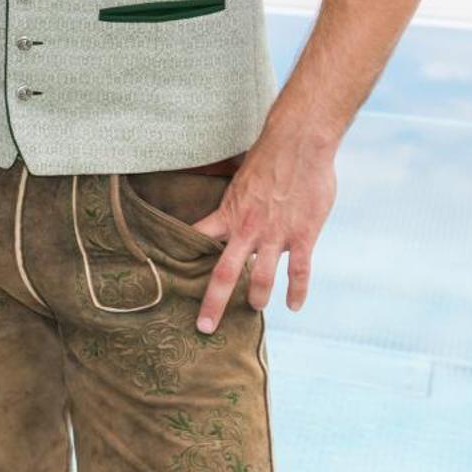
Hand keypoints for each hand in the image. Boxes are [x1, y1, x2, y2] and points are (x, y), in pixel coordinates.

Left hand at [191, 119, 338, 331]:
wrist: (298, 144)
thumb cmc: (267, 156)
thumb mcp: (237, 174)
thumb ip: (227, 189)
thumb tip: (209, 178)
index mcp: (227, 214)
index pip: (197, 238)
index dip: (182, 256)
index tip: (169, 275)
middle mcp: (247, 230)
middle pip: (224, 274)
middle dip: (214, 303)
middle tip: (205, 327)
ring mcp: (274, 236)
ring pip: (261, 278)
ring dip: (257, 298)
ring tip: (255, 309)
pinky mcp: (302, 236)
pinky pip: (299, 272)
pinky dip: (297, 291)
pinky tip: (294, 305)